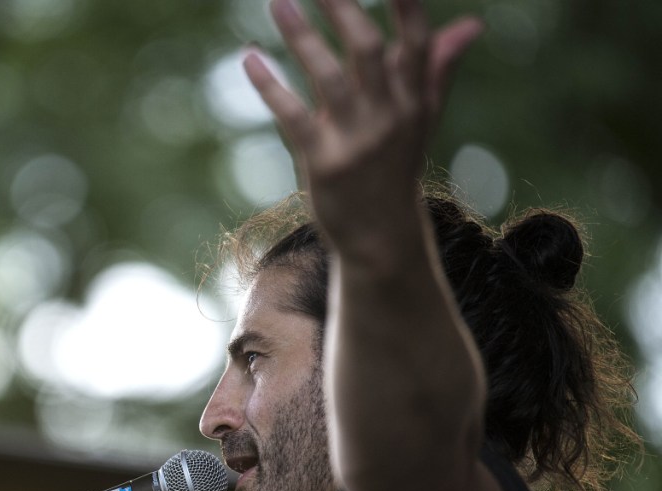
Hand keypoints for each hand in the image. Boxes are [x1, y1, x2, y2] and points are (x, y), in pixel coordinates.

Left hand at [244, 0, 482, 261]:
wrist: (381, 236)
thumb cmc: (397, 168)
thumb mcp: (421, 120)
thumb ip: (437, 68)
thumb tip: (471, 24)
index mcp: (414, 101)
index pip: (416, 44)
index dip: (406, 7)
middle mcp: (389, 117)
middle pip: (368, 50)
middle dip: (344, 7)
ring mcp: (356, 141)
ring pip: (328, 77)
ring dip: (300, 35)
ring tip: (277, 1)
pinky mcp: (323, 163)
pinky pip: (293, 116)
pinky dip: (270, 85)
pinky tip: (250, 58)